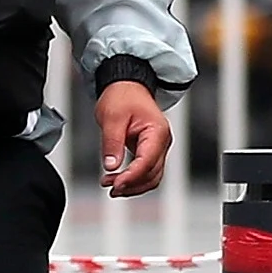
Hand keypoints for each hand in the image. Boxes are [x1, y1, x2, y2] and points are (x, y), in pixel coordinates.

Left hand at [95, 83, 171, 197]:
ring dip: (132, 185)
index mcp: (157, 131)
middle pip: (152, 173)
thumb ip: (112, 142)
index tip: (116, 184)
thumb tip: (112, 166)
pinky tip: (118, 181)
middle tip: (109, 186)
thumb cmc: (122, 96)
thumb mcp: (112, 117)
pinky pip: (146, 172)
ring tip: (110, 186)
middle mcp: (162, 141)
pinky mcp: (151, 151)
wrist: (127, 86)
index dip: (132, 176)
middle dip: (131, 183)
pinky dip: (134, 179)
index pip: (147, 161)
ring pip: (151, 177)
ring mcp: (158, 148)